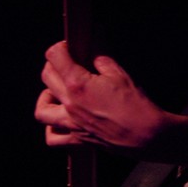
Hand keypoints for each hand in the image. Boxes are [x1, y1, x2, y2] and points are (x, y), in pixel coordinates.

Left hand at [35, 41, 168, 155]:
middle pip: (47, 77)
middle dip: (54, 64)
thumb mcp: (120, 74)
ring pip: (41, 109)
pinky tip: (60, 120)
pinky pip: (53, 137)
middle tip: (66, 63)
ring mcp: (71, 124)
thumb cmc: (135, 105)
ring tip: (58, 91)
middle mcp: (70, 104)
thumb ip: (101, 59)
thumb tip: (95, 47)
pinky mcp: (78, 140)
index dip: (60, 47)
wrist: (146, 135)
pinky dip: (51, 128)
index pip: (55, 57)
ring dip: (46, 96)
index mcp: (78, 84)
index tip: (68, 46)